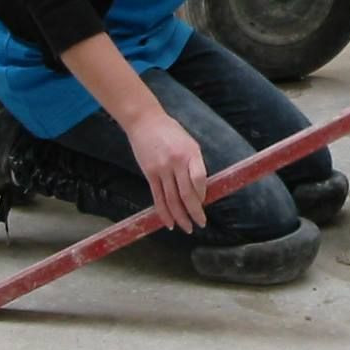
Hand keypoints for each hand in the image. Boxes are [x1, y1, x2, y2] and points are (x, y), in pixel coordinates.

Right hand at [124, 108, 207, 229]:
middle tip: (200, 224)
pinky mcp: (149, 174)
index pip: (199, 179)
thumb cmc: (171, 132)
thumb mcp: (189, 143)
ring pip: (171, 199)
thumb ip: (195, 164)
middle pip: (186, 193)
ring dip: (180, 217)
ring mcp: (161, 169)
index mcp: (190, 152)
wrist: (145, 122)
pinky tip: (169, 222)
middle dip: (194, 212)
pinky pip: (158, 197)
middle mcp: (176, 162)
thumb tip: (200, 189)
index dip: (202, 194)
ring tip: (187, 228)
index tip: (204, 202)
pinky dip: (164, 212)